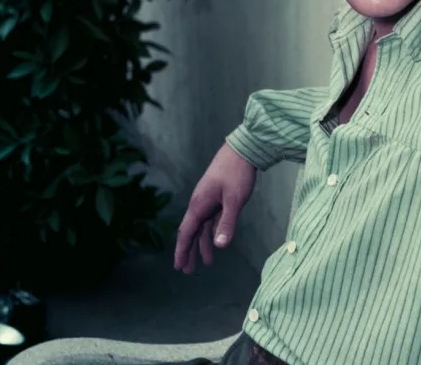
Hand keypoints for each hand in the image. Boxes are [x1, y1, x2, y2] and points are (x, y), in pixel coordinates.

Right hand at [173, 142, 256, 272]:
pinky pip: (211, 219)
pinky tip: (216, 241)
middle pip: (191, 232)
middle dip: (189, 251)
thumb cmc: (237, 173)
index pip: (186, 233)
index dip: (182, 251)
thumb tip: (219, 245)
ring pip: (202, 227)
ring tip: (207, 262)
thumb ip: (227, 223)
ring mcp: (208, 200)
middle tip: (188, 271)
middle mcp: (199, 204)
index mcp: (199, 205)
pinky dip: (212, 232)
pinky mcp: (217, 197)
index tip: (178, 266)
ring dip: (202, 243)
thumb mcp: (234, 200)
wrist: (242, 150)